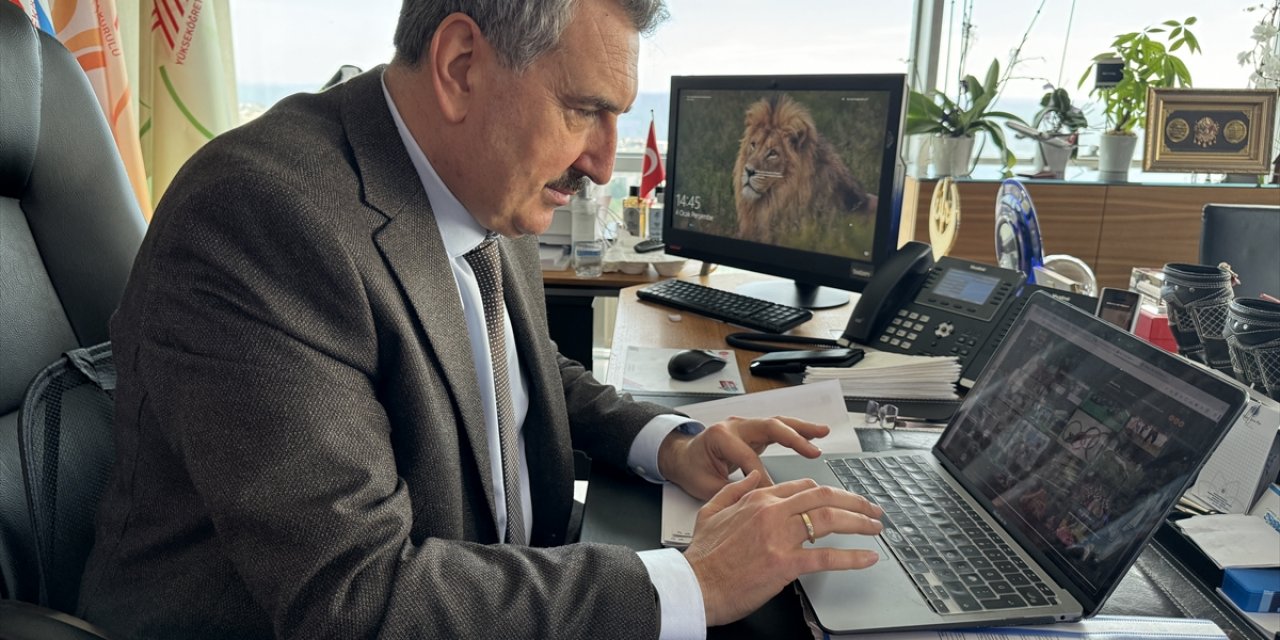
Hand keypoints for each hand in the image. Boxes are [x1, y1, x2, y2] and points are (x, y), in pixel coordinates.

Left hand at [658, 415, 828, 500]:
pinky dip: (796, 430)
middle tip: (813, 451)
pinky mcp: (752, 430)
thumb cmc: (691, 469)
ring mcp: (744, 426)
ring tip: (822, 433)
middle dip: (793, 439)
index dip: (763, 480)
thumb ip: (732, 493)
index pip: (750, 459)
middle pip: (769, 427)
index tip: (776, 497)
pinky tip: (814, 434)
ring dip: (801, 429)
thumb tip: (758, 502)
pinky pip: (777, 427)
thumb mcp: (705, 486)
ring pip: (777, 423)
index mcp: (720, 437)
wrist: (681, 456)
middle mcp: (734, 426)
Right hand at [683, 471, 883, 625]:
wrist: (696, 585)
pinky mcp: (785, 564)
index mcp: (757, 499)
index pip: (802, 487)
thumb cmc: (702, 556)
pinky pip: (827, 557)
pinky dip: (852, 557)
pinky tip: (867, 557)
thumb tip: (754, 475)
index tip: (841, 500)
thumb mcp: (711, 510)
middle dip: (853, 501)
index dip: (828, 492)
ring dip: (859, 522)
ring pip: (830, 519)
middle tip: (870, 510)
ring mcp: (780, 538)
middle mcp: (772, 513)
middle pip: (823, 497)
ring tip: (875, 527)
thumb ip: (735, 490)